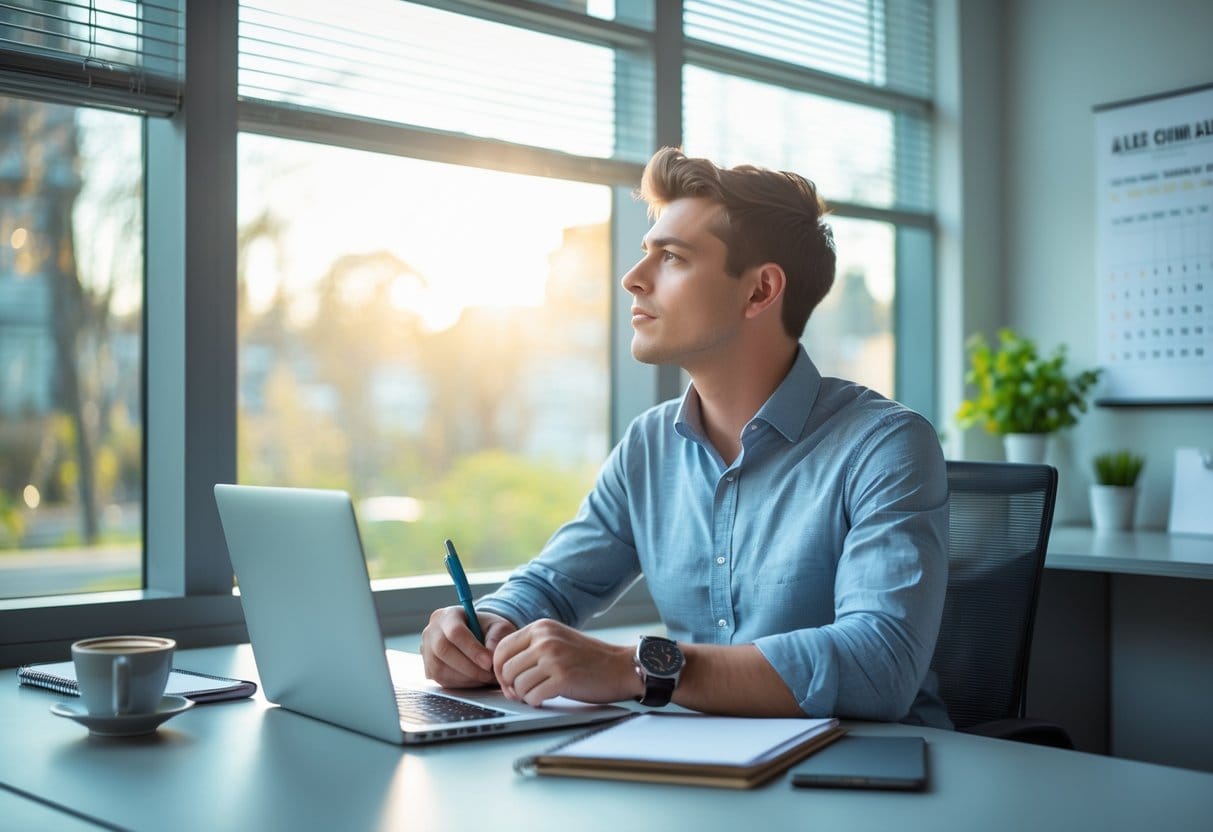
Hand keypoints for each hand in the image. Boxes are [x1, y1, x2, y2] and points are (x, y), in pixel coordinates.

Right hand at [421, 606, 515, 687]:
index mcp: (448, 615)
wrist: (476, 637)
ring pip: (440, 668)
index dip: (472, 649)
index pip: (455, 631)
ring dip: (466, 678)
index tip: (489, 662)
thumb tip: (492, 652)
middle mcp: (432, 631)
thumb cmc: (486, 630)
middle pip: (443, 650)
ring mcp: (427, 650)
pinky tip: (475, 679)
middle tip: (489, 674)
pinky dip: (461, 683)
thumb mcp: (498, 626)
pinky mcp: (428, 668)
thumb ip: (498, 635)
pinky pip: (441, 680)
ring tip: (485, 677)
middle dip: (469, 667)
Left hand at [493, 619, 640, 705]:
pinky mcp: (562, 678)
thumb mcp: (557, 640)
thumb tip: (501, 669)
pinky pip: (532, 696)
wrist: (621, 667)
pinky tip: (547, 697)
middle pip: (505, 669)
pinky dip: (536, 701)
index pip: (501, 649)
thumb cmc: (589, 658)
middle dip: (510, 686)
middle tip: (521, 693)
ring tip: (540, 692)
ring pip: (517, 685)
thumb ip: (531, 647)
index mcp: (541, 627)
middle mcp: (544, 639)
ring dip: (525, 695)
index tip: (507, 681)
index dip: (498, 670)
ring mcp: (553, 658)